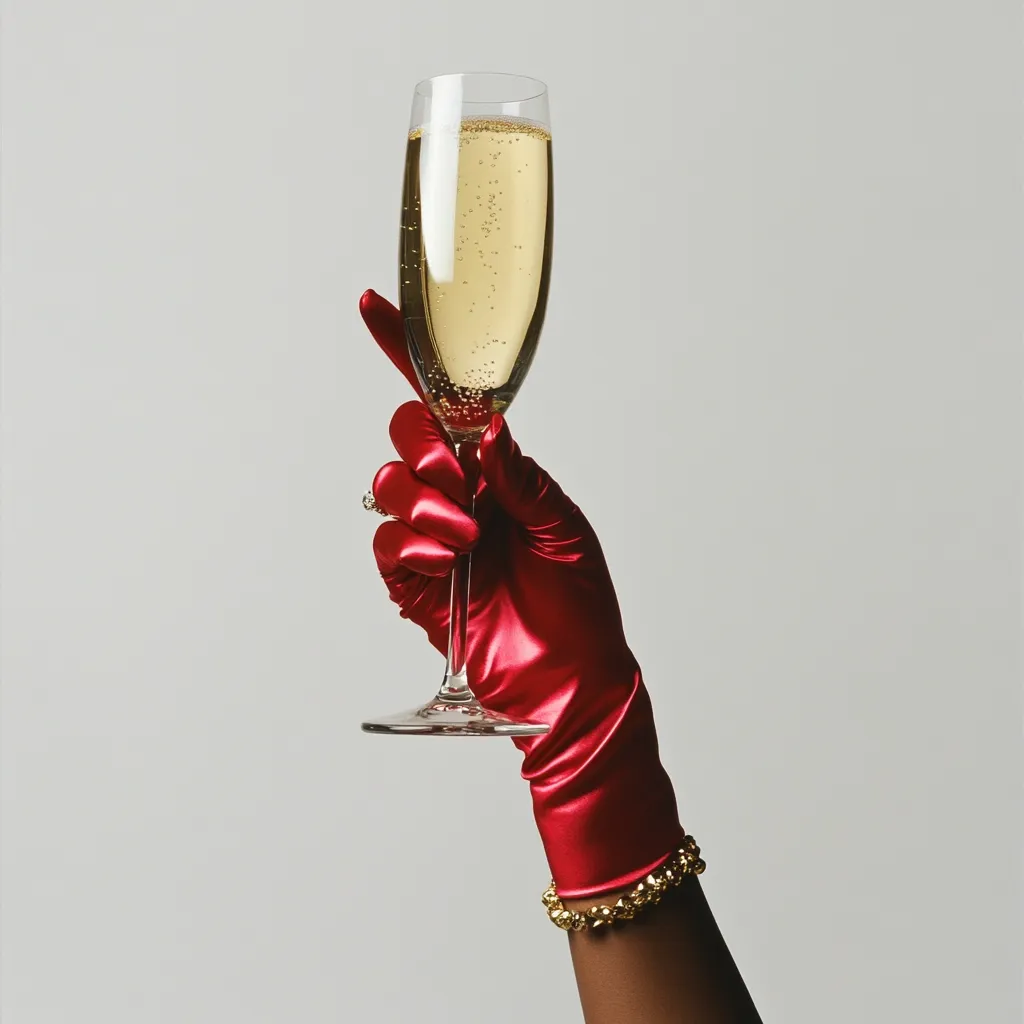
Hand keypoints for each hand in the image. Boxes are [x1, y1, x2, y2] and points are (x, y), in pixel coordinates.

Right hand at [361, 290, 683, 897]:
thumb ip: (522, 478)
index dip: (407, 356)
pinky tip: (449, 560)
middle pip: (405, 436)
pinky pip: (387, 544)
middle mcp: (457, 496)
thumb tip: (488, 432)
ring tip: (468, 538)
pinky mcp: (414, 582)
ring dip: (425, 503)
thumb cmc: (580, 602)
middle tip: (464, 488)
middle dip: (426, 450)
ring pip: (387, 486)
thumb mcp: (565, 528)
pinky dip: (414, 544)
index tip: (373, 305)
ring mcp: (431, 539)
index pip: (445, 407)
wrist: (572, 679)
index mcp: (495, 472)